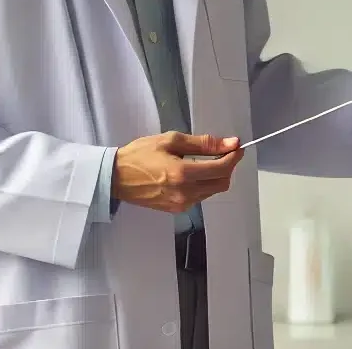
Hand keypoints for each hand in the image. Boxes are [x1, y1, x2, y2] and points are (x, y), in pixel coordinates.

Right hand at [112, 131, 242, 212]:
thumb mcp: (171, 140)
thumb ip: (204, 143)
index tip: (237, 146)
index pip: (221, 169)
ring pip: (213, 191)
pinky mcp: (176, 210)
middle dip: (228, 167)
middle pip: (222, 183)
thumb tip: (231, 143)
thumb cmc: (140, 154)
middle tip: (223, 152)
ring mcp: (181, 204)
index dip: (234, 157)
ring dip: (217, 176)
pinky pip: (200, 197)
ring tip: (206, 161)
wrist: (115, 178)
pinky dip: (204, 184)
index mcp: (183, 174)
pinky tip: (194, 173)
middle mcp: (185, 193)